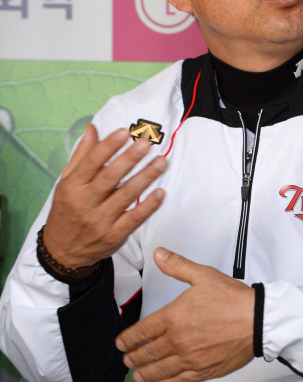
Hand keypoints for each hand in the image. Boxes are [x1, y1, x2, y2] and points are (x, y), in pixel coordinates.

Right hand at [43, 124, 166, 267]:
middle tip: (146, 143)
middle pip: (110, 177)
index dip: (108, 146)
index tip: (124, 132)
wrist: (63, 252)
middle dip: (130, 158)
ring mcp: (101, 220)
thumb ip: (82, 155)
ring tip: (161, 162)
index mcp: (73, 187)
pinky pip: (135, 218)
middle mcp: (86, 203)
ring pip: (126, 195)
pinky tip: (160, 192)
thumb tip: (92, 129)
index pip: (91, 162)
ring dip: (146, 177)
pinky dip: (149, 206)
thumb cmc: (67, 211)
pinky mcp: (115, 235)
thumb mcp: (67, 182)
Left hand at [115, 248, 254, 381]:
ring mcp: (190, 358)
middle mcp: (178, 340)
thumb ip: (177, 266)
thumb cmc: (233, 299)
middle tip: (127, 360)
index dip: (128, 339)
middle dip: (133, 357)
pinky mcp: (204, 370)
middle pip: (148, 353)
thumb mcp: (202, 275)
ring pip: (160, 370)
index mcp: (174, 317)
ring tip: (138, 375)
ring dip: (145, 373)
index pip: (143, 331)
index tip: (121, 343)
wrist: (256, 320)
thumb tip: (160, 255)